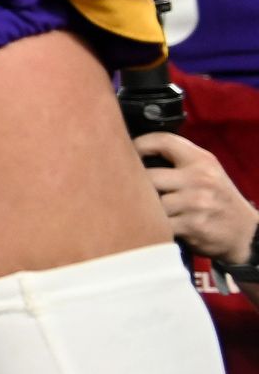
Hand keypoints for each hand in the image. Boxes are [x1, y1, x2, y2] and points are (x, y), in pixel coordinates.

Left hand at [138, 132, 258, 262]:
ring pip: (150, 202)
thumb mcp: (206, 170)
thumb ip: (177, 159)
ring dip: (146, 207)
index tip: (127, 153)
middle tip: (131, 189)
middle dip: (137, 184)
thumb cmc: (216, 197)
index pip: (162, 140)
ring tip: (148, 208)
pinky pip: (159, 223)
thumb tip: (132, 151)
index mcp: (201, 160)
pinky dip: (155, 225)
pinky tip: (159, 224)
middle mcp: (200, 179)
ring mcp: (196, 203)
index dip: (139, 144)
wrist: (245, 232)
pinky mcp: (192, 226)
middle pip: (148, 175)